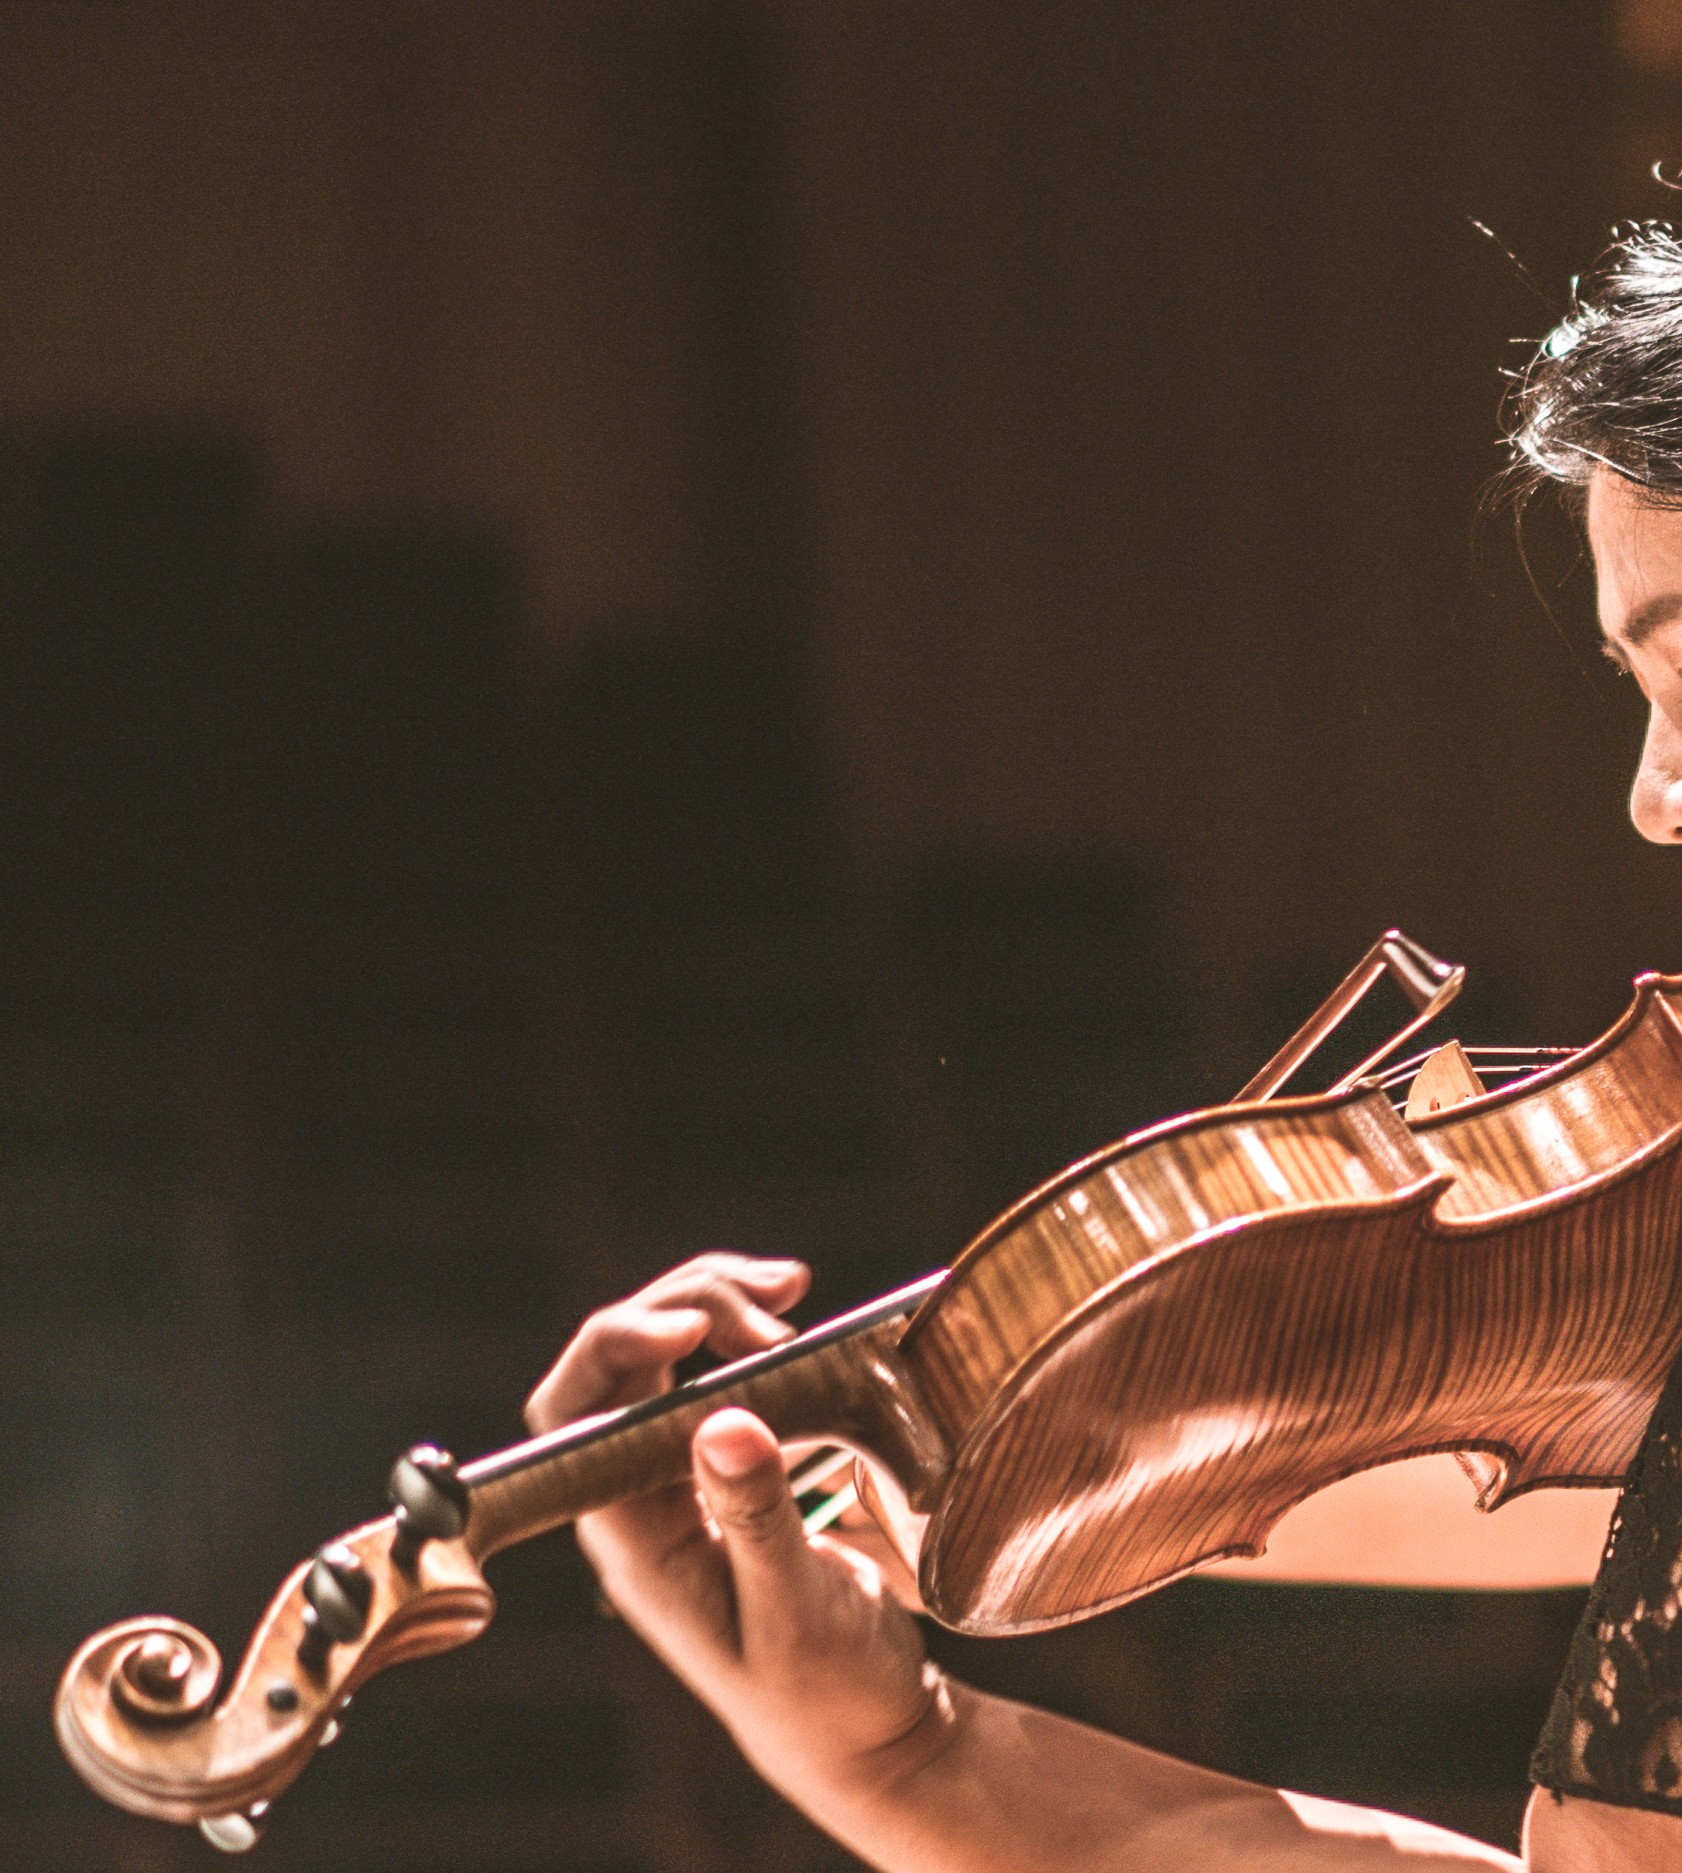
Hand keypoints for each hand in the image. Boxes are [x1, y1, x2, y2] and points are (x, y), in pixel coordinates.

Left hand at [524, 1255, 947, 1806]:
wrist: (866, 1732)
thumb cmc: (826, 1693)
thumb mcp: (798, 1610)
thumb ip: (757, 1518)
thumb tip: (719, 1422)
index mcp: (633, 1538)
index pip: (575, 1417)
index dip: (617, 1348)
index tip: (696, 1326)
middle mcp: (643, 1497)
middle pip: (623, 1363)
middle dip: (692, 1307)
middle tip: (780, 1307)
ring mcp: (684, 1478)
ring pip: (669, 1355)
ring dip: (720, 1304)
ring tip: (791, 1288)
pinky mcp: (731, 1467)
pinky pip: (720, 1374)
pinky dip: (754, 1332)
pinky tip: (797, 1318)